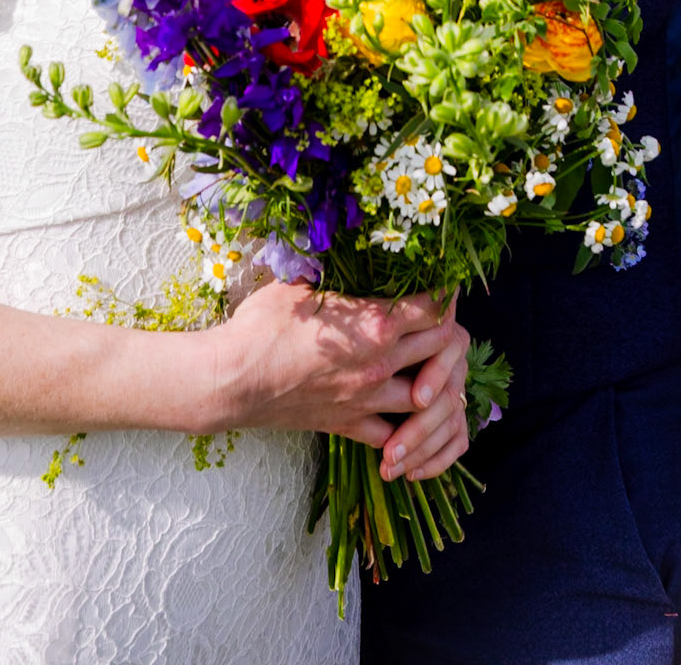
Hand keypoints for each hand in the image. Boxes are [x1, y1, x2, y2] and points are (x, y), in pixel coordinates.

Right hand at [211, 280, 468, 475]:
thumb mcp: (301, 283)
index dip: (445, 294)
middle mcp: (380, 363)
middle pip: (441, 348)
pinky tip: (406, 417)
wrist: (232, 380)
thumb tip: (346, 244)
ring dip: (436, 381)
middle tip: (443, 320)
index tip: (444, 285)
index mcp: (373, 324)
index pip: (434, 308)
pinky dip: (406, 430)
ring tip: (432, 365)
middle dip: (449, 332)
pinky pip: (393, 436)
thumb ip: (333, 269)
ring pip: (427, 397)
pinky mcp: (349, 425)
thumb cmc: (261, 325)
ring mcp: (367, 400)